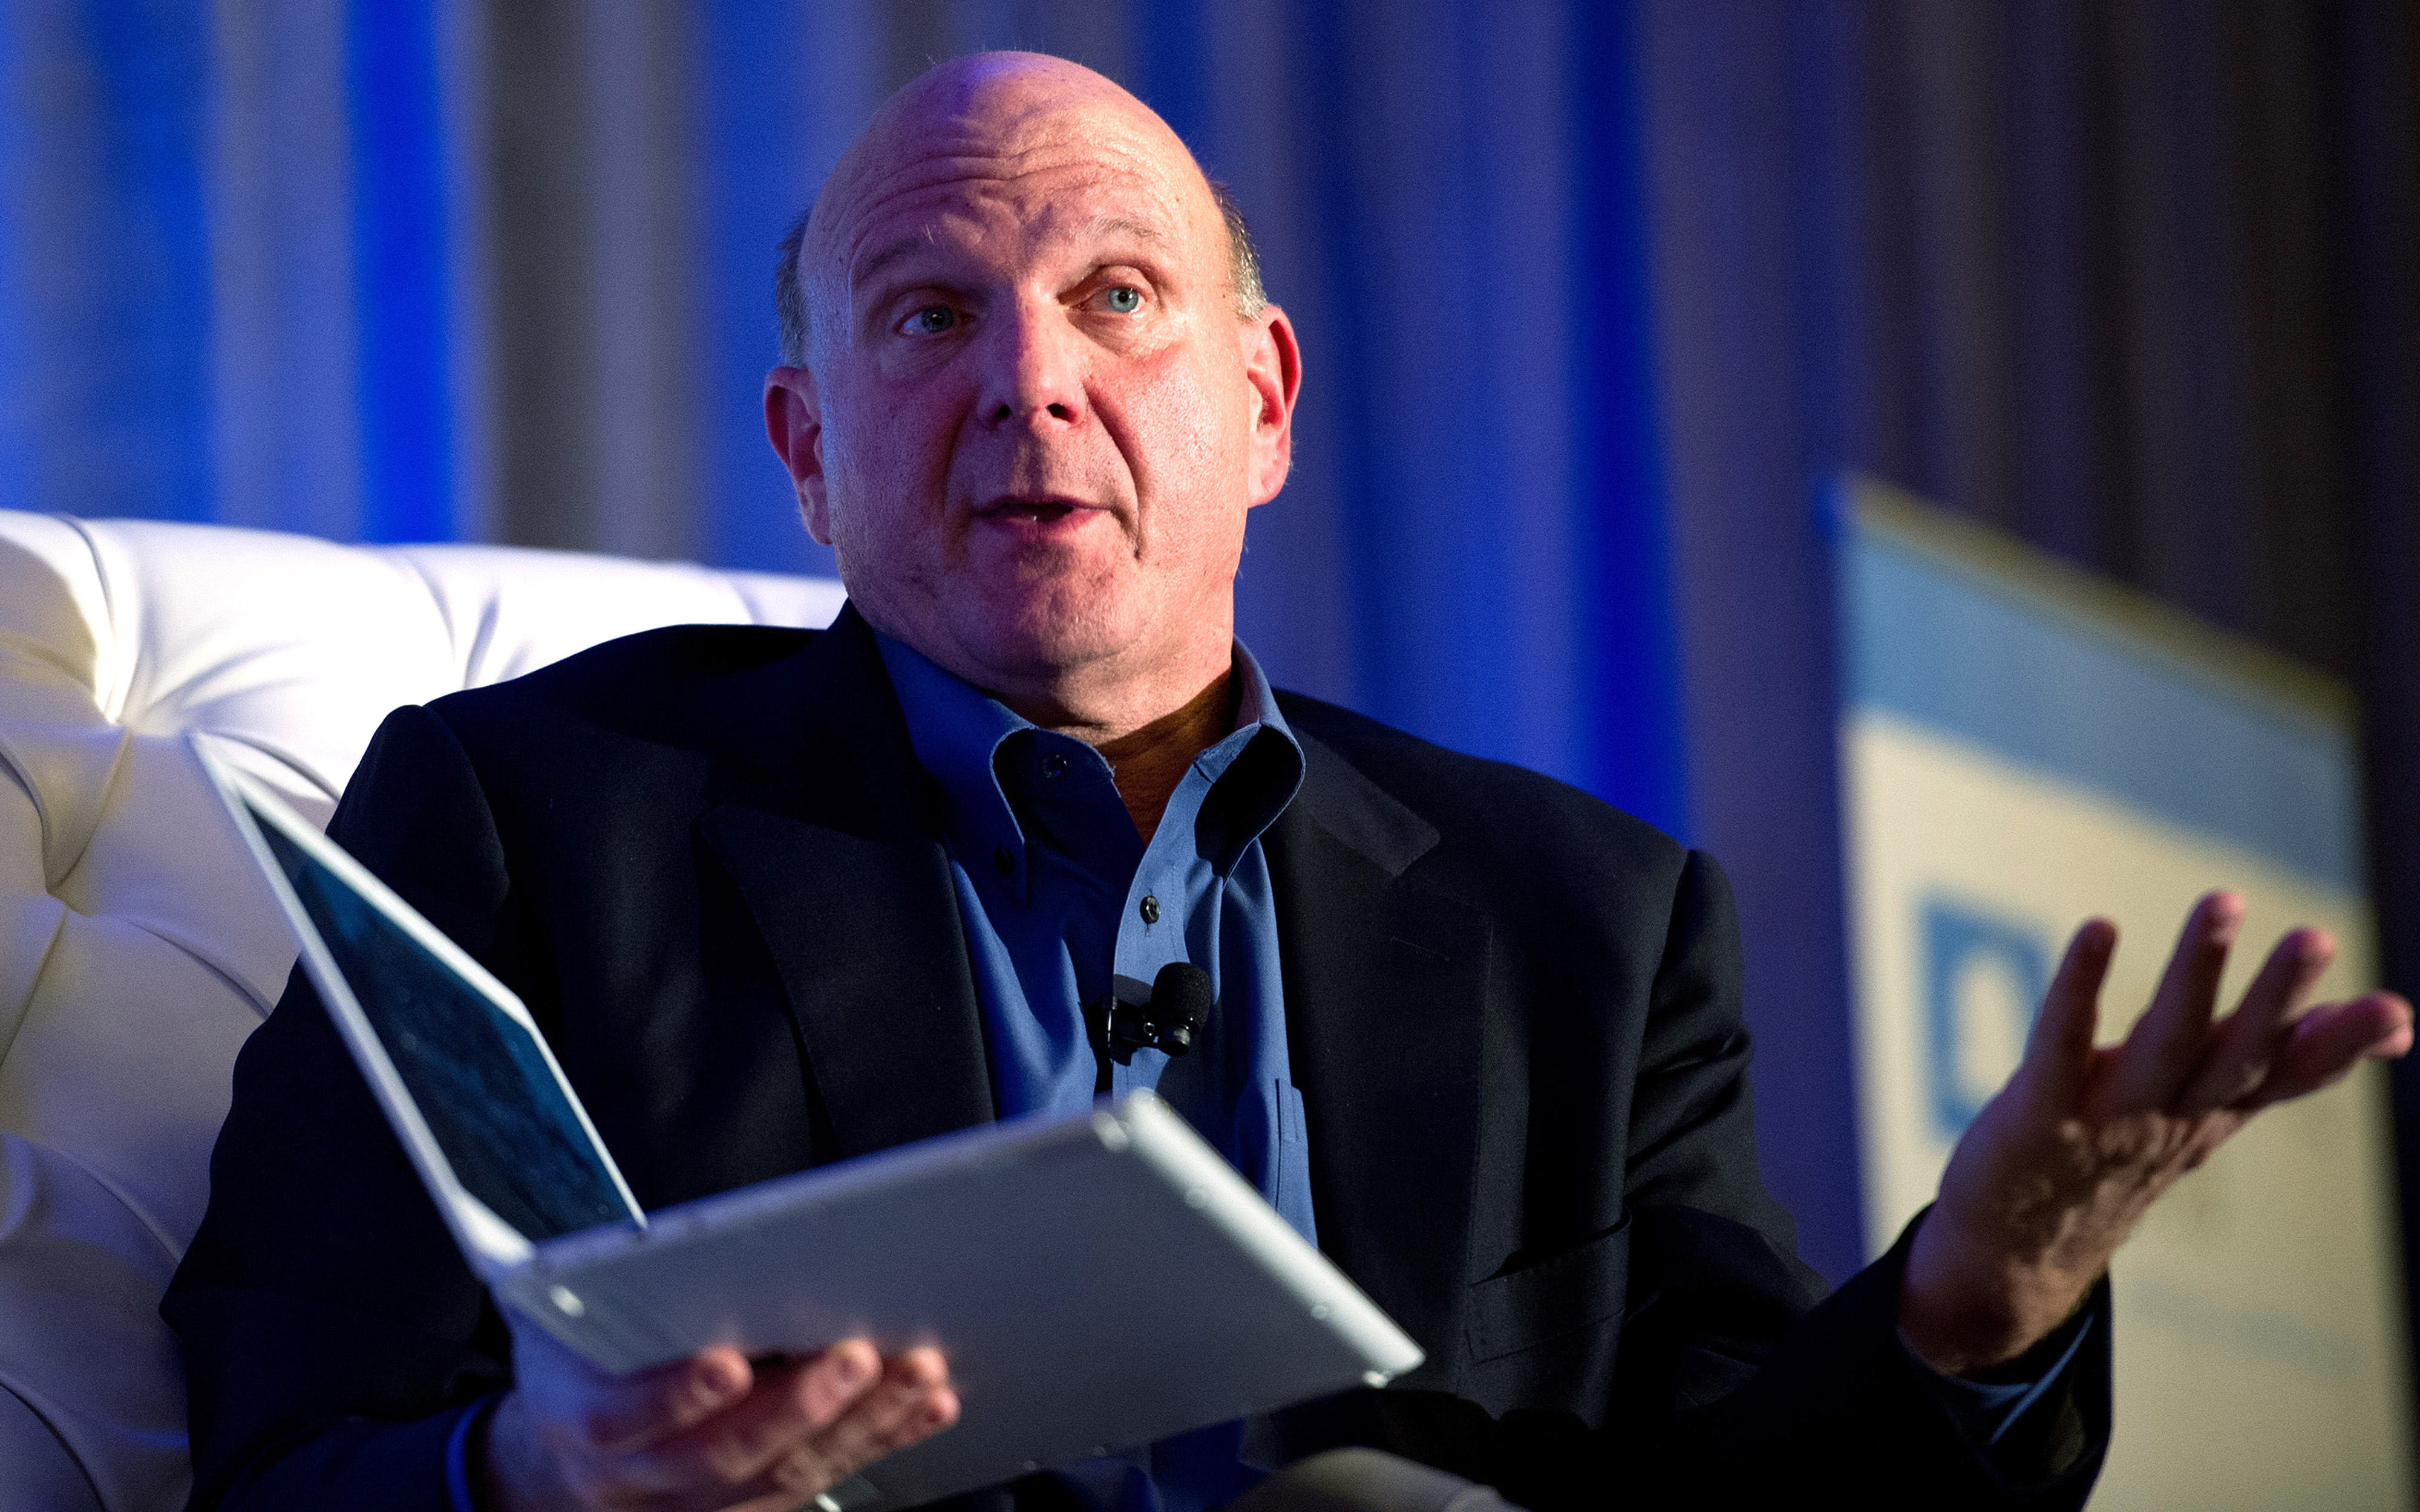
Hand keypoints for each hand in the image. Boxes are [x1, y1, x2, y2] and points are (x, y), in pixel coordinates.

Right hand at [481, 1318, 958, 1511]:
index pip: (623, 1417)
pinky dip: (881, 1440)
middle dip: (797, 1407)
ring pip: (785, 1473)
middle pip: (723, 1455)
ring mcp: (700, 1502)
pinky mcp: (752, 1505)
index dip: (676, 1397)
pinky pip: (823, 1478)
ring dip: (861, 1423)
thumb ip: (601, 1289)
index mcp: (584, 1416)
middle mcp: (642, 1476)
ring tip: (914, 1373)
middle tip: (856, 1358)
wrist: (564, 1452)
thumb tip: (646, 1245)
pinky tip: (924, 1405)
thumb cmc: (577, 1358)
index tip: (727, 1366)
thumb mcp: (563, 1314)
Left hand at [1898, 890, 2412, 1375]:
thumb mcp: (2209, 1109)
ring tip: (2222, 903)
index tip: (2398, 1013)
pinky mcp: (2040, 1111)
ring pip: (2163, 1040)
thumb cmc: (2119, 1154)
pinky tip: (2098, 928)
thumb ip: (2285, 1060)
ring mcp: (2108, 1118)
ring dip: (2195, 972)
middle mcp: (2172, 1116)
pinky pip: (2061, 1041)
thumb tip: (2401, 1024)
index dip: (2341, 1045)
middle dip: (2278, 996)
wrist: (2019, 1247)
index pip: (2288, 1075)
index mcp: (2214, 1110)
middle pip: (2236, 1054)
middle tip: (2318, 937)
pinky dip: (2079, 987)